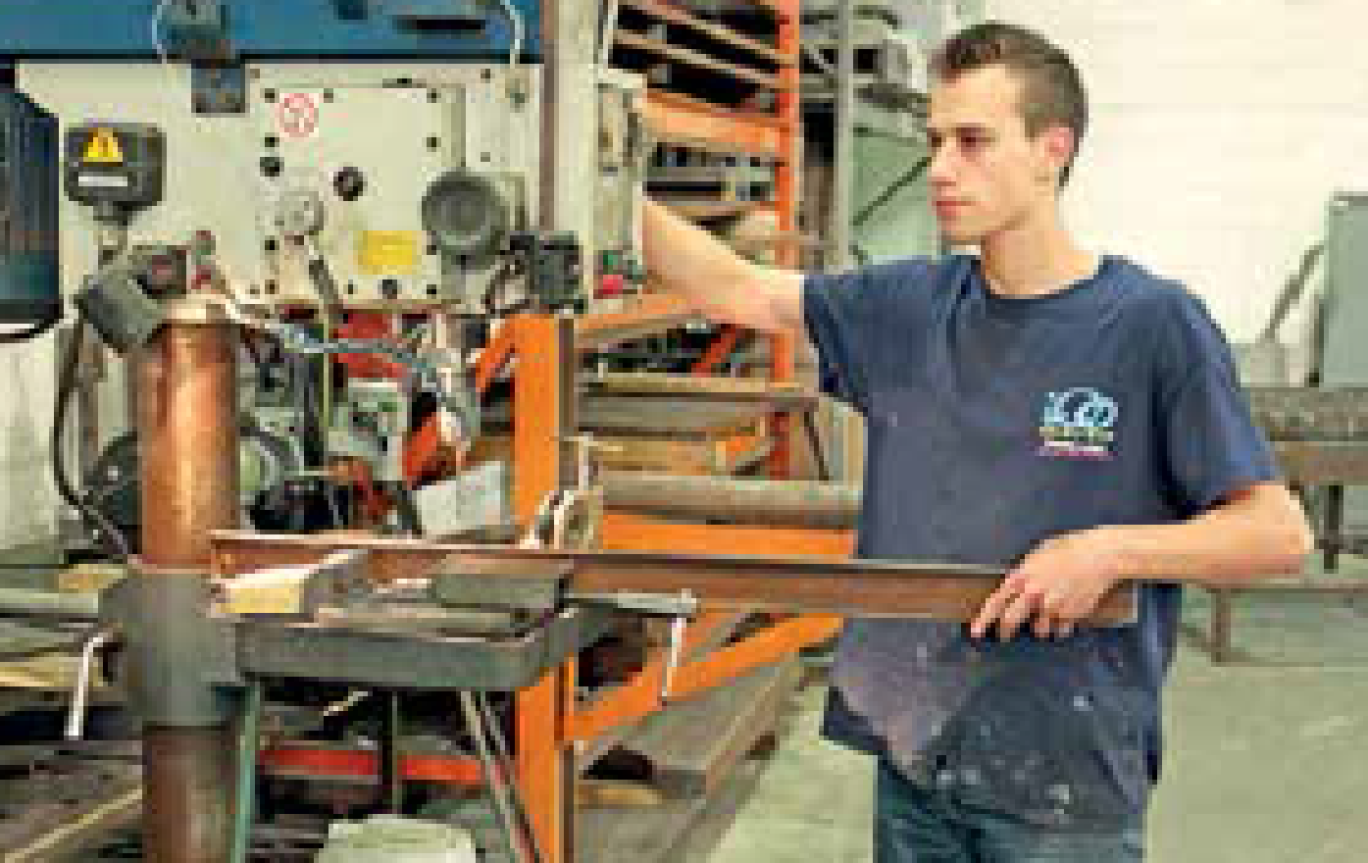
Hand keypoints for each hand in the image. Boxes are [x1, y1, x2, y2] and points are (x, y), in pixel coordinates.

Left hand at [969, 529, 1127, 640]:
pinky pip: (1061, 630)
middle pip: (1012, 621)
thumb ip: (1023, 573)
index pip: (996, 602)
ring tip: (1049, 613)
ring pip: (1039, 630)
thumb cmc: (1069, 549)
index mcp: (1022, 576)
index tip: (975, 632)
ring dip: (1040, 627)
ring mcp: (1053, 607)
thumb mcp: (1038, 554)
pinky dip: (1061, 627)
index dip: (983, 619)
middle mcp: (1034, 594)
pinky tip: (1067, 612)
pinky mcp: (1071, 616)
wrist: (1100, 555)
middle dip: (1005, 632)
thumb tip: (1012, 588)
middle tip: (1004, 636)